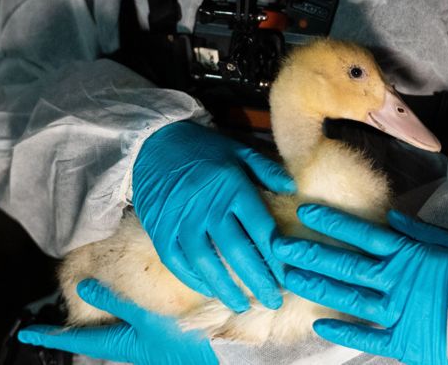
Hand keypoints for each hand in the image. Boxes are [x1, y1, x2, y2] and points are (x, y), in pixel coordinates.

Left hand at [18, 279, 216, 364]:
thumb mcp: (145, 317)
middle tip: (50, 324)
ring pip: (112, 332)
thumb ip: (115, 300)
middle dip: (71, 331)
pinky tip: (124, 305)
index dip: (50, 335)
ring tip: (82, 311)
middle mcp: (129, 347)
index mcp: (119, 346)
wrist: (221, 357)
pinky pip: (130, 326)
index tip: (25, 333)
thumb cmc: (183, 339)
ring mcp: (144, 344)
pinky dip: (119, 315)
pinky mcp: (159, 337)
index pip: (75, 339)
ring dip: (96, 321)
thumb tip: (83, 288)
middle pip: (92, 338)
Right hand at [131, 121, 295, 311]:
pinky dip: (194, 279)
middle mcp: (208, 206)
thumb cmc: (203, 149)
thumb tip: (293, 190)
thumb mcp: (239, 151)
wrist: (154, 142)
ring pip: (206, 263)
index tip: (287, 276)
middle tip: (272, 301)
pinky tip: (209, 290)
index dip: (276, 257)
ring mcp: (181, 220)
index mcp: (233, 187)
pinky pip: (178, 262)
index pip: (260, 229)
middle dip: (258, 280)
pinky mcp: (160, 230)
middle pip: (237, 252)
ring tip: (242, 305)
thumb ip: (266, 170)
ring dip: (226, 288)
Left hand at [272, 205, 447, 364]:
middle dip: (310, 254)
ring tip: (289, 280)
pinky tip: (319, 326)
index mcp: (407, 253)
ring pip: (348, 298)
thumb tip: (390, 215)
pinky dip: (343, 332)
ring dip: (317, 288)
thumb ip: (417, 231)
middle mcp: (395, 280)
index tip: (305, 211)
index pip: (361, 233)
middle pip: (345, 264)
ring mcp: (397, 311)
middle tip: (279, 246)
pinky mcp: (404, 340)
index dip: (332, 222)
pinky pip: (368, 336)